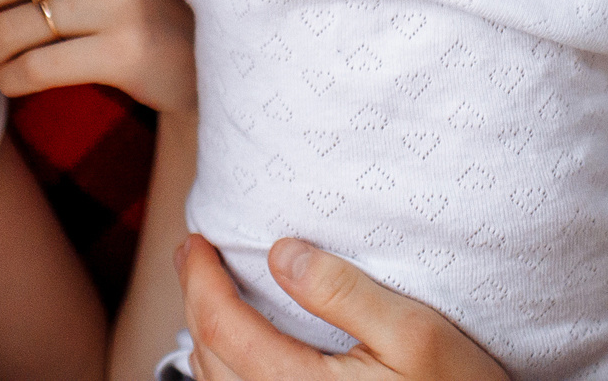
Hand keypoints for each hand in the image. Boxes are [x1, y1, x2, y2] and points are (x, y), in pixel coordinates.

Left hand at [179, 236, 507, 380]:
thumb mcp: (416, 331)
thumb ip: (343, 291)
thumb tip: (279, 254)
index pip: (221, 327)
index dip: (199, 279)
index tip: (195, 240)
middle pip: (209, 358)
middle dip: (194, 301)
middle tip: (192, 256)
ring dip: (205, 338)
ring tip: (208, 296)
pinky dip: (225, 373)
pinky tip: (237, 353)